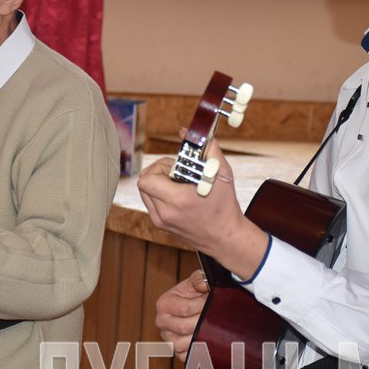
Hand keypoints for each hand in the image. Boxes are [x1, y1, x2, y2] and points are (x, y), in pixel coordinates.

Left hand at [137, 139, 268, 277]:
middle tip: (177, 173)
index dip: (159, 167)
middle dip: (158, 172)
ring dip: (158, 183)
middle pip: (143, 183)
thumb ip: (208, 148)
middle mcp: (164, 213)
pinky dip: (160, 194)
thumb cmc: (225, 206)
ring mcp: (160, 221)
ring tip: (178, 184)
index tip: (176, 167)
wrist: (225, 238)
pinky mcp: (161, 225)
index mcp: (177, 201)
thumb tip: (187, 131)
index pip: (147, 178)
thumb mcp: (222, 174)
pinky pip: (151, 202)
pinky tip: (178, 194)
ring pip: (145, 192)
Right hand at [156, 270, 209, 360]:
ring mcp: (168, 338)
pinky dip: (196, 351)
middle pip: (184, 327)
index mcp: (164, 304)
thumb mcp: (198, 281)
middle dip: (203, 320)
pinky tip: (206, 340)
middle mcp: (162, 322)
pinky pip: (185, 356)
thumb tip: (203, 284)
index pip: (184, 309)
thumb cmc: (197, 293)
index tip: (210, 300)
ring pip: (182, 344)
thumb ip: (199, 279)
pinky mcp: (176, 351)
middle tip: (214, 315)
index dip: (201, 305)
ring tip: (211, 328)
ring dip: (200, 336)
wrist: (197, 306)